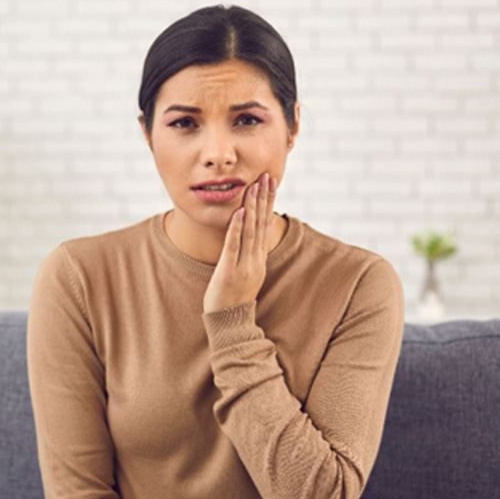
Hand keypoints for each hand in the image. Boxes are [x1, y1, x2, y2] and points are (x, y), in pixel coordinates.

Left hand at [203, 172, 277, 313]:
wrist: (230, 322)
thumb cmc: (234, 298)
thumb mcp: (246, 272)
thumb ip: (248, 254)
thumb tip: (250, 236)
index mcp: (259, 258)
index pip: (265, 225)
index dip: (268, 203)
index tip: (270, 182)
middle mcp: (255, 259)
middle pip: (261, 223)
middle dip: (264, 198)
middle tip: (267, 176)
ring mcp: (244, 266)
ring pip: (250, 231)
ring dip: (253, 207)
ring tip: (254, 187)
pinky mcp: (229, 272)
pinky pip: (233, 246)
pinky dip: (237, 228)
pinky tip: (239, 212)